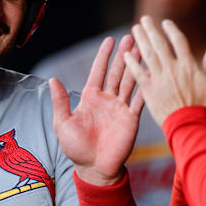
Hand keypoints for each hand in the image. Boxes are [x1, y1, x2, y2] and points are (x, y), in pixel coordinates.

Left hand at [50, 35, 143, 185]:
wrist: (94, 169)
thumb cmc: (76, 147)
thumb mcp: (64, 123)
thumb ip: (61, 101)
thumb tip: (52, 79)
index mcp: (90, 97)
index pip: (98, 71)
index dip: (104, 55)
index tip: (110, 39)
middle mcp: (107, 99)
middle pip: (117, 72)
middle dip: (124, 54)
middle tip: (132, 36)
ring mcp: (120, 107)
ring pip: (130, 82)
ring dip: (137, 66)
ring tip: (145, 49)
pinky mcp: (131, 118)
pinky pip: (140, 100)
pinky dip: (146, 87)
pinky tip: (153, 74)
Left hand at [124, 16, 205, 126]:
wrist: (191, 127)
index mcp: (189, 66)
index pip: (178, 41)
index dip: (171, 29)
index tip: (165, 22)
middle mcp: (172, 68)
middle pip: (159, 44)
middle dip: (151, 29)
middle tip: (144, 19)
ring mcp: (159, 79)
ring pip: (147, 54)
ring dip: (140, 40)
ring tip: (135, 29)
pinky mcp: (149, 90)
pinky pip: (138, 73)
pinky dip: (131, 63)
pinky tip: (125, 54)